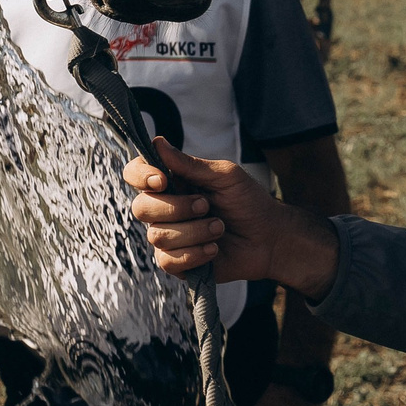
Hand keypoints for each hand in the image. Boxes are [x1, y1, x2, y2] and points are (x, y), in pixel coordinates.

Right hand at [124, 138, 339, 297]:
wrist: (270, 238)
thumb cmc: (248, 201)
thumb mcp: (225, 176)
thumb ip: (190, 164)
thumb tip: (158, 142)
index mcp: (170, 183)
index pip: (134, 174)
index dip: (140, 176)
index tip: (162, 179)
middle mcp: (163, 209)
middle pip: (141, 208)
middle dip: (176, 208)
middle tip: (206, 205)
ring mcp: (168, 237)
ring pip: (158, 236)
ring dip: (195, 231)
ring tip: (220, 228)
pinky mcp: (177, 263)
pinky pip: (168, 261)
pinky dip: (195, 254)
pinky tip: (214, 249)